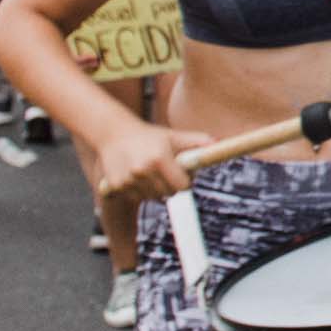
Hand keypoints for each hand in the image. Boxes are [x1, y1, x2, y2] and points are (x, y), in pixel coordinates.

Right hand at [94, 120, 212, 201]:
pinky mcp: (115, 186)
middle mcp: (143, 171)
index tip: (184, 175)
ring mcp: (127, 180)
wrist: (113, 133)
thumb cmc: (149, 135)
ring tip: (151, 171)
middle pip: (168, 194)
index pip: (182, 186)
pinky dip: (139, 190)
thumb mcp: (173, 136)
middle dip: (172, 186)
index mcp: (160, 158)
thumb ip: (197, 141)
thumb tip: (217, 144)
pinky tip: (137, 175)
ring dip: (155, 189)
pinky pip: (135, 197)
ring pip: (151, 197)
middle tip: (167, 172)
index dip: (185, 181)